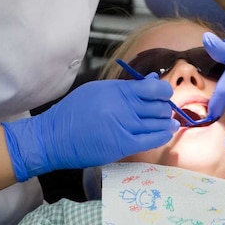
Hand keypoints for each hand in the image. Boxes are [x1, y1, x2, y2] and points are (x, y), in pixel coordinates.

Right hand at [2, 76, 178, 181]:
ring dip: (166, 122)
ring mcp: (123, 125)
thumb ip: (125, 87)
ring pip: (157, 123)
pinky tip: (167, 133)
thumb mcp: (98, 90)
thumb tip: (151, 80)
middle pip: (158, 106)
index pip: (152, 88)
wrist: (54, 136)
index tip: (164, 94)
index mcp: (116, 90)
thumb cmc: (74, 112)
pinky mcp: (122, 144)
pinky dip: (162, 136)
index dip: (164, 91)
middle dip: (165, 108)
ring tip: (170, 122)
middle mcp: (122, 106)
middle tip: (164, 111)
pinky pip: (151, 139)